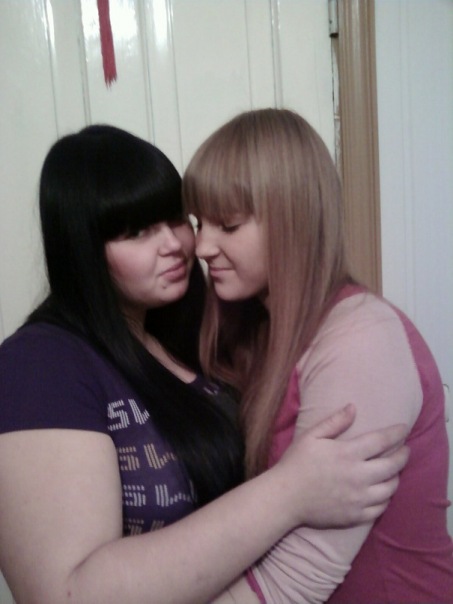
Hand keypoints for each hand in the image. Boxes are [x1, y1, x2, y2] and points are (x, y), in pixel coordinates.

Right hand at [275, 404, 409, 527]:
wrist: (285, 498)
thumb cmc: (296, 463)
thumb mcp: (311, 436)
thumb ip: (334, 422)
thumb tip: (353, 407)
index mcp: (347, 454)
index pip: (381, 441)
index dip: (396, 433)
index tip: (404, 428)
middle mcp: (357, 476)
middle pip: (392, 465)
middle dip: (403, 455)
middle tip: (405, 450)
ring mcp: (358, 498)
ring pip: (390, 488)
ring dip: (396, 477)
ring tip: (394, 470)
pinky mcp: (355, 516)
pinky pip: (380, 508)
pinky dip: (386, 499)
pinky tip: (383, 492)